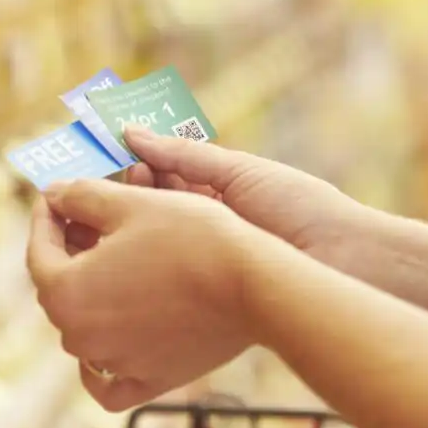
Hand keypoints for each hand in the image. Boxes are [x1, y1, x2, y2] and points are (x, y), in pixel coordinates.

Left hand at [27, 178, 264, 410]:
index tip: (56, 197)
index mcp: (65, 292)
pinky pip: (108, 382)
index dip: (46, 218)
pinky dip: (101, 364)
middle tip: (85, 221)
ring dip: (91, 295)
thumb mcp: (130, 203)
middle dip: (68, 253)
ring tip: (113, 263)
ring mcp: (114, 364)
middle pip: (60, 290)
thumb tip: (54, 194)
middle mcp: (80, 337)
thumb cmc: (190, 238)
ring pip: (84, 329)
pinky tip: (109, 339)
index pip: (39, 251)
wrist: (253, 284)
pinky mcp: (149, 381)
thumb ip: (80, 196)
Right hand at [65, 124, 363, 265]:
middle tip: (83, 198)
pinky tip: (115, 261)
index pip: (157, 177)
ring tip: (96, 225)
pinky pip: (162, 277)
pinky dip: (137, 267)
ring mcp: (203, 260)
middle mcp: (205, 226)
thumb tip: (128, 132)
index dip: (126, 171)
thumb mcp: (237, 172)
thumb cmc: (300, 208)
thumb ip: (182, 155)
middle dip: (118, 202)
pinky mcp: (204, 294)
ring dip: (121, 234)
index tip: (98, 164)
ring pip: (149, 244)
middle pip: (147, 210)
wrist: (344, 261)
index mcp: (215, 192)